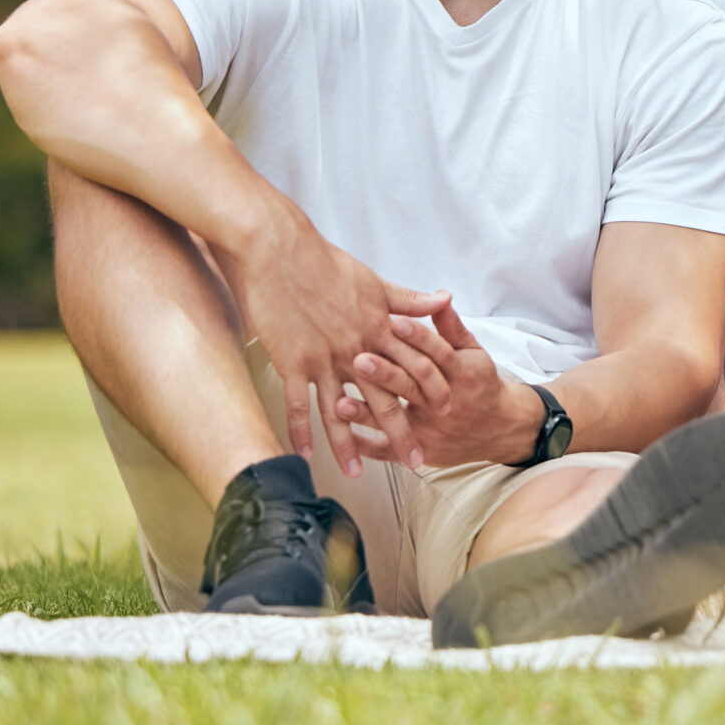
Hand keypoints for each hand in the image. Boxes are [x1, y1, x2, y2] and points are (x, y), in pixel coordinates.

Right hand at [224, 209, 449, 476]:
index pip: (417, 366)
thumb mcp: (374, 281)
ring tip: (357, 473)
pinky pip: (298, 403)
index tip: (446, 413)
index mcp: (380, 327)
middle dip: (403, 431)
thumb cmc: (324, 263)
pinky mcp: (292, 360)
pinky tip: (304, 454)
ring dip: (348, 443)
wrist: (278, 250)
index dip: (433, 391)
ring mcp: (324, 357)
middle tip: (417, 460)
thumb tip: (444, 300)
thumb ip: (409, 299)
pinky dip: (301, 430)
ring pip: (342, 409)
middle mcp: (358, 347)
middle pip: (387, 397)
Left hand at [339, 297, 542, 469]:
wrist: (499, 428)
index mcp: (461, 375)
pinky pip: (389, 451)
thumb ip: (452, 328)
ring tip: (339, 403)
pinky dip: (365, 445)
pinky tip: (342, 436)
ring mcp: (432, 430)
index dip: (418, 338)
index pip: (438, 354)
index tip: (396, 323)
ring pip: (398, 420)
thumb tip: (439, 297)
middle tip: (358, 359)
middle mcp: (446, 404)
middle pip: (413, 387)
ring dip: (367, 413)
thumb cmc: (480, 384)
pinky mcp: (422, 450)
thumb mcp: (473, 352)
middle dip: (385, 373)